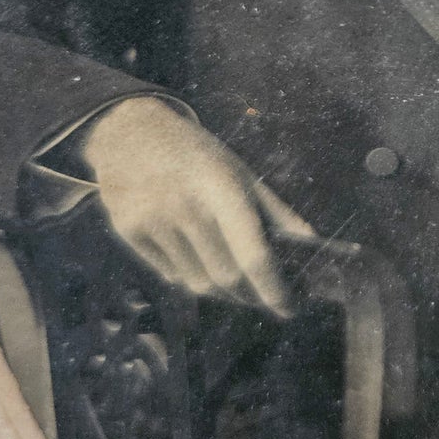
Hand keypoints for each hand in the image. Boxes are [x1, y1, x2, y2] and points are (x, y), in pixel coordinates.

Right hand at [78, 96, 313, 315]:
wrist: (130, 130)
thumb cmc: (196, 153)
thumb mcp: (239, 171)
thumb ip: (275, 210)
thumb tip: (310, 242)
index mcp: (222, 187)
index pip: (252, 254)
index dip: (274, 289)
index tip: (289, 309)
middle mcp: (186, 205)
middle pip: (226, 277)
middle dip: (251, 296)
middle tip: (265, 300)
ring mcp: (153, 220)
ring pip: (196, 283)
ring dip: (221, 292)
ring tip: (234, 285)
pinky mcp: (128, 231)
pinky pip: (168, 274)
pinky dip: (189, 278)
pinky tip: (197, 262)